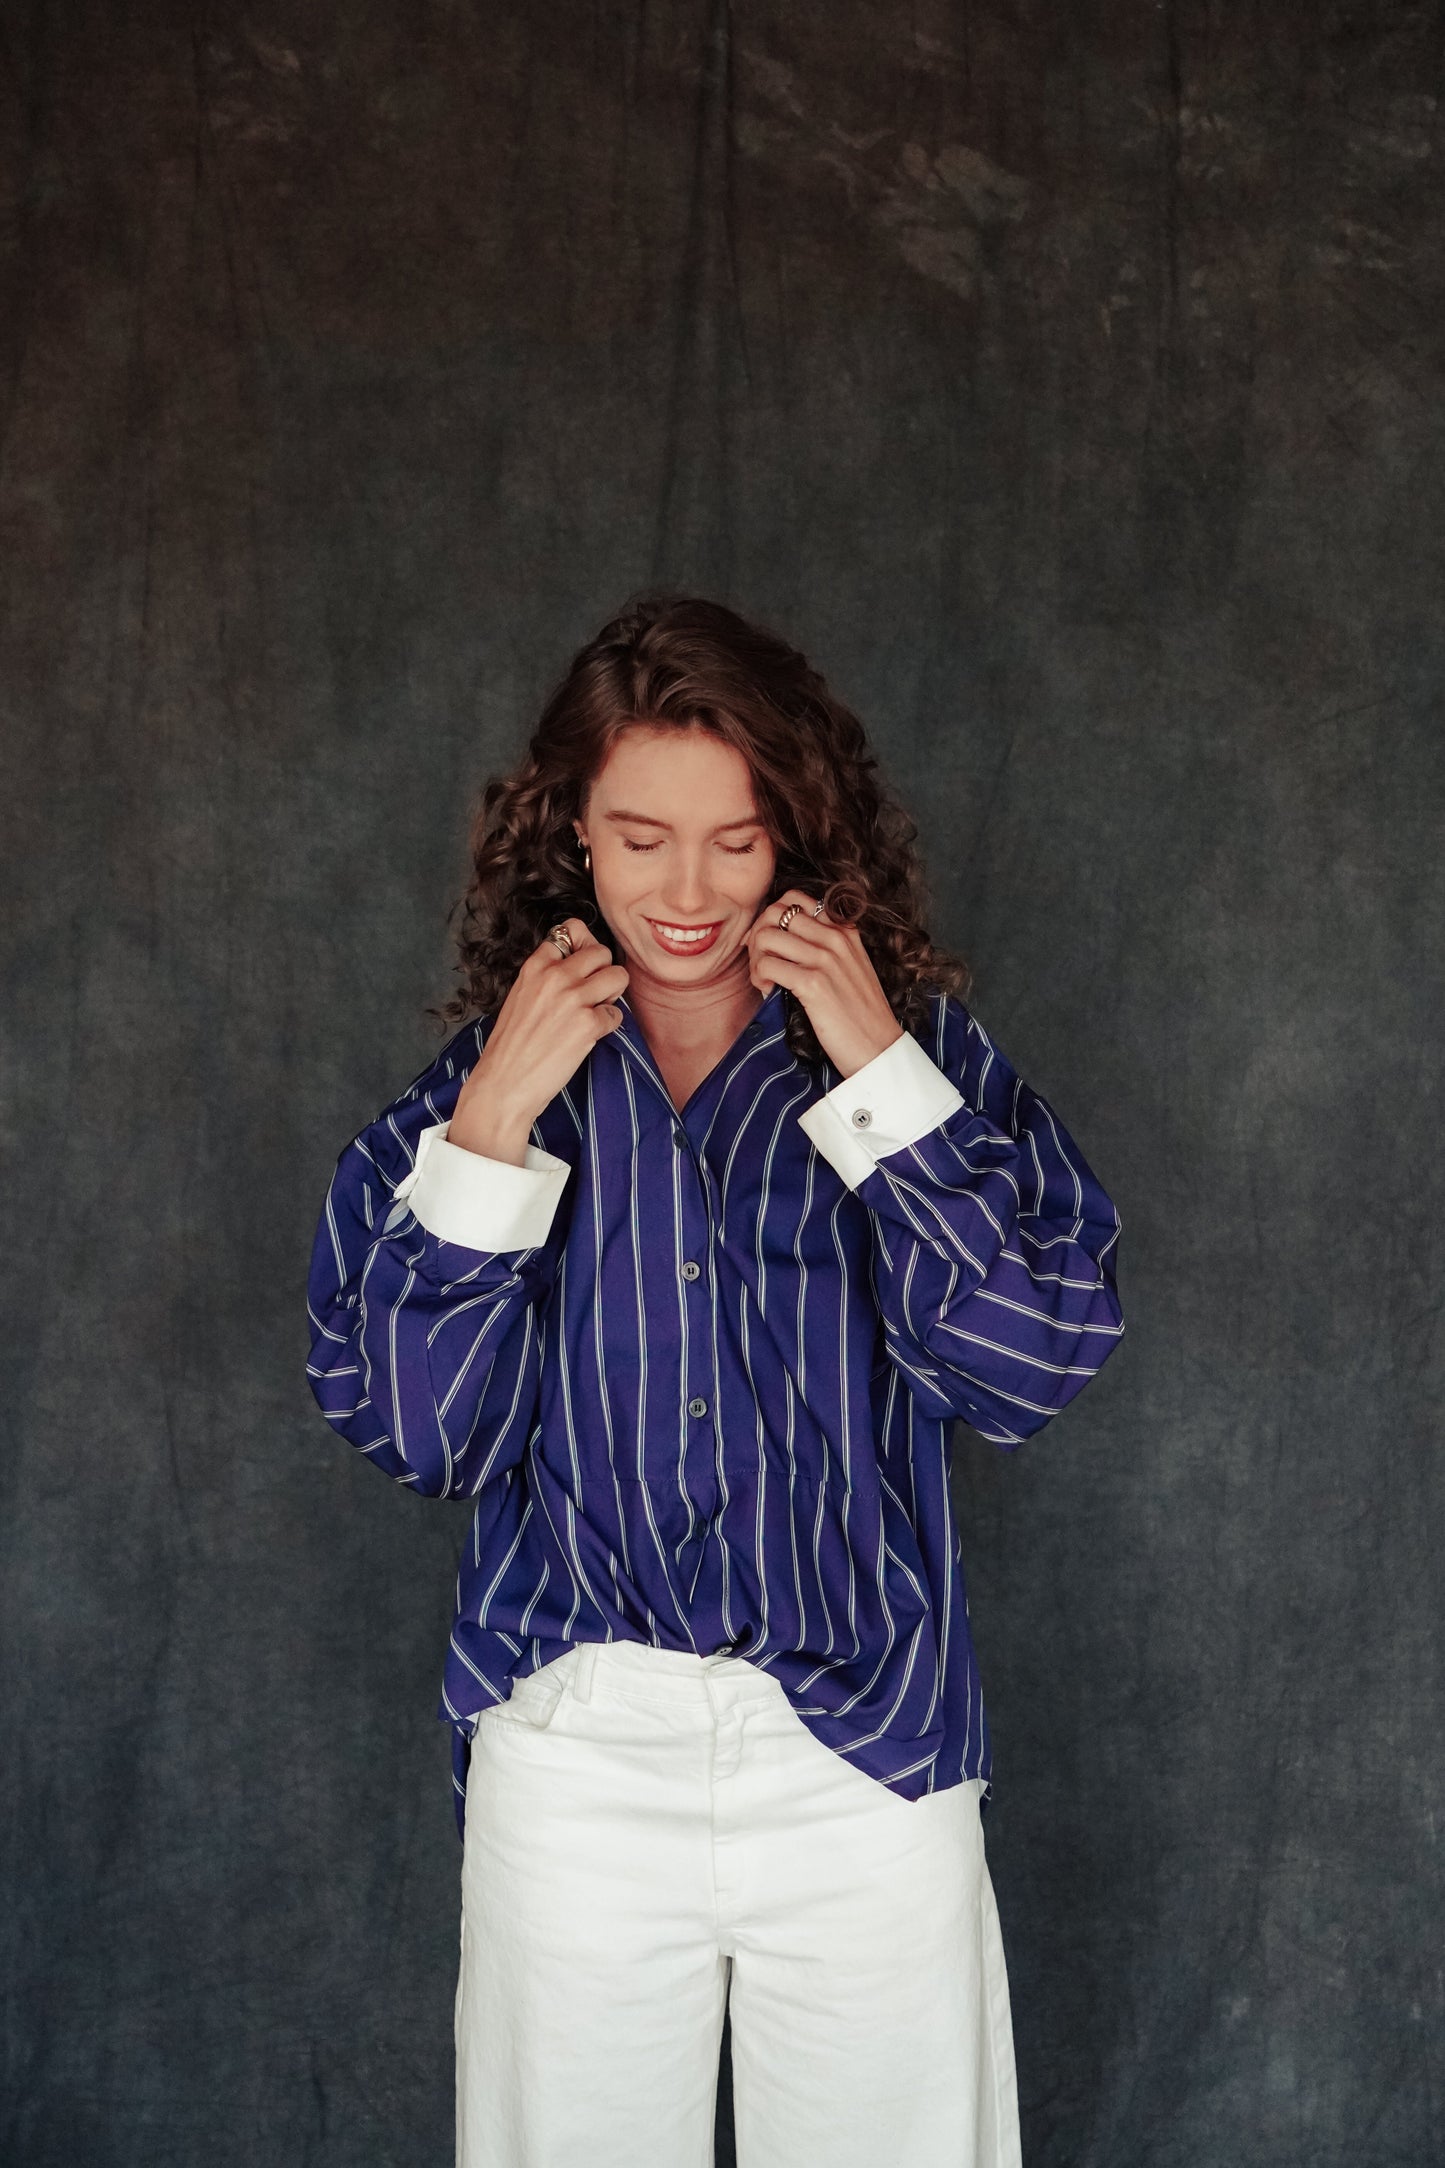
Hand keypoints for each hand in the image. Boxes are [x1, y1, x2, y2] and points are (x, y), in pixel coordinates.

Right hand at [448, 920, 627, 1163]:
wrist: (504, 1084)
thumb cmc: (511, 1047)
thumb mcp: (520, 997)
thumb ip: (546, 976)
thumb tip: (579, 966)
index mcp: (535, 966)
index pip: (571, 931)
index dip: (583, 948)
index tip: (582, 966)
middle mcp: (555, 976)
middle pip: (601, 951)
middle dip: (603, 971)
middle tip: (594, 993)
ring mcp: (573, 998)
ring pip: (618, 976)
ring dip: (613, 994)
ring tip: (595, 1011)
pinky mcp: (588, 1024)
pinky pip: (617, 1013)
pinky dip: (609, 1026)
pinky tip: (589, 1036)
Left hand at [743, 889, 903, 1077]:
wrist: (878, 1047)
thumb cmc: (860, 1013)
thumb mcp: (851, 967)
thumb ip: (826, 946)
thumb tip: (781, 937)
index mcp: (845, 930)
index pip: (795, 898)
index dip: (772, 916)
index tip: (769, 943)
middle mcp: (836, 938)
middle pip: (775, 912)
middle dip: (759, 935)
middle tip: (761, 961)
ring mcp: (825, 959)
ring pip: (766, 936)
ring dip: (756, 958)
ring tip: (764, 979)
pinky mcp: (813, 984)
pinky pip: (767, 964)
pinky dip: (760, 978)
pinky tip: (769, 991)